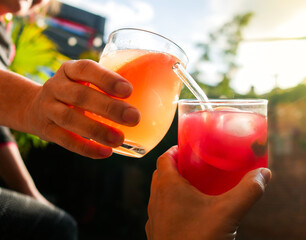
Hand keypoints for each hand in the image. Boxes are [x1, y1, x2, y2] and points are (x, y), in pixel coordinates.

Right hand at [24, 60, 139, 158]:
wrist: (34, 107)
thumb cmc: (74, 92)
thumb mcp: (83, 81)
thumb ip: (108, 84)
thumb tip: (154, 88)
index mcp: (70, 70)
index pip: (86, 69)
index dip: (107, 79)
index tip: (128, 90)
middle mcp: (56, 87)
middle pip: (80, 96)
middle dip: (109, 108)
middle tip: (134, 117)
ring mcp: (48, 108)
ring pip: (70, 119)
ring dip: (97, 130)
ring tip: (120, 139)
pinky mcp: (45, 130)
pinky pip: (64, 140)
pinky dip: (85, 148)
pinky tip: (106, 152)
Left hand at [146, 146, 270, 239]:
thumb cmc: (198, 239)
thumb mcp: (228, 213)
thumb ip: (248, 191)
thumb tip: (264, 173)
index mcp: (168, 187)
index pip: (164, 158)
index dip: (175, 149)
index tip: (189, 147)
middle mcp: (156, 200)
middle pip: (162, 174)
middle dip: (177, 167)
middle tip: (197, 166)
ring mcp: (154, 218)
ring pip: (161, 194)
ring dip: (174, 187)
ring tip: (196, 189)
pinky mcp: (158, 233)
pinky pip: (163, 212)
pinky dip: (173, 206)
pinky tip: (192, 214)